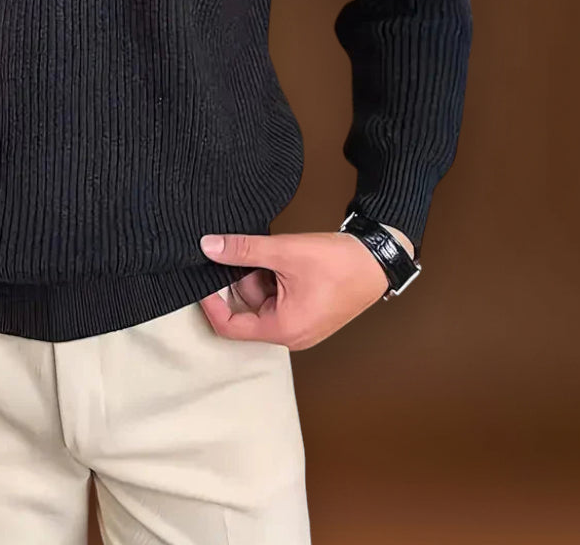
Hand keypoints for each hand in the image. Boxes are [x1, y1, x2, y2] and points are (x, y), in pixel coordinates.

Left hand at [197, 228, 405, 350]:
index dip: (210, 303)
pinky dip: (272, 279)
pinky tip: (279, 258)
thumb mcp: (284, 252)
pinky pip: (277, 299)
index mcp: (283, 329)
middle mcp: (291, 334)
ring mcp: (301, 325)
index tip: (201, 280)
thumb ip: (243, 250)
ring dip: (257, 277)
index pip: (229, 326)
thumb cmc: (338, 263)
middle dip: (239, 281)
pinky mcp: (308, 313)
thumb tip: (208, 246)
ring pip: (261, 302)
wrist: (378, 259)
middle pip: (245, 311)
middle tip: (242, 254)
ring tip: (269, 253)